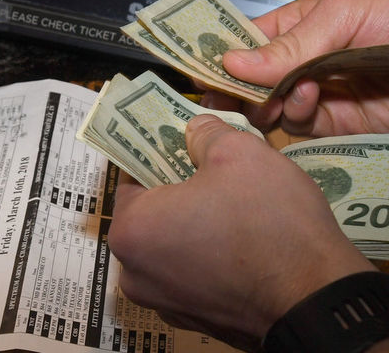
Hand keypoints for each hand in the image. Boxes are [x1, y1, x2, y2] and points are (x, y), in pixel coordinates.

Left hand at [108, 115, 375, 350]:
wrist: (318, 301)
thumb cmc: (268, 221)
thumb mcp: (238, 152)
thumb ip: (204, 133)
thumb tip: (195, 129)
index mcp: (130, 230)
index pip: (131, 177)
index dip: (160, 154)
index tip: (185, 145)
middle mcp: (134, 273)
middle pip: (151, 213)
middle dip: (179, 190)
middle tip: (214, 172)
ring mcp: (164, 303)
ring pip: (172, 244)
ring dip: (195, 223)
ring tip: (234, 205)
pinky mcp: (195, 320)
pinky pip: (193, 273)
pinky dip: (209, 255)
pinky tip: (241, 241)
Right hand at [201, 0, 388, 136]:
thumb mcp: (345, 14)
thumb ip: (289, 44)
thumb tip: (231, 62)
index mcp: (299, 25)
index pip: (247, 40)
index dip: (220, 54)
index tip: (197, 71)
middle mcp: (301, 61)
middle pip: (250, 79)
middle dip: (233, 88)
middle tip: (217, 100)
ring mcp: (316, 94)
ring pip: (267, 106)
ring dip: (263, 103)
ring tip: (270, 98)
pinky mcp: (334, 124)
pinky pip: (297, 125)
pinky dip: (293, 116)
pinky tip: (307, 100)